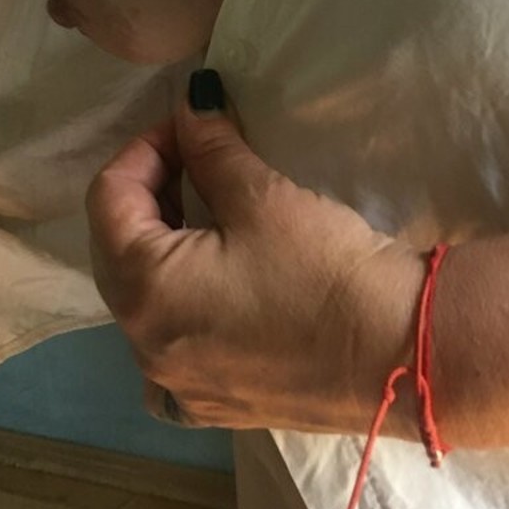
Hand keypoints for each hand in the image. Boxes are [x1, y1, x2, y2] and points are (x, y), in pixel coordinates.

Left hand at [85, 71, 425, 434]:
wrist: (400, 355)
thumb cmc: (323, 269)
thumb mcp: (262, 196)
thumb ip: (210, 146)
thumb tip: (189, 103)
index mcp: (143, 292)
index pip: (108, 198)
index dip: (145, 148)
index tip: (190, 126)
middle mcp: (143, 348)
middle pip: (117, 251)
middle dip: (151, 196)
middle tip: (199, 161)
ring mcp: (177, 385)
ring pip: (144, 299)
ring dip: (165, 248)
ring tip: (212, 213)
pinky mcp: (214, 405)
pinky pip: (173, 344)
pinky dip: (184, 303)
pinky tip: (222, 283)